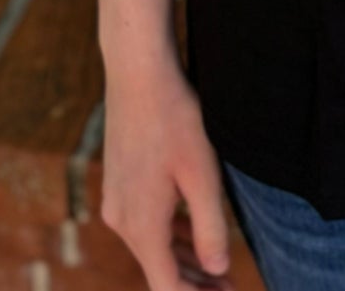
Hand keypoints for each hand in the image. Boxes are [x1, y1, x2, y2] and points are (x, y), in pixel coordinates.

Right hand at [99, 53, 236, 288]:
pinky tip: (193, 232)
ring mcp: (116, 201)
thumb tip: (217, 269)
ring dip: (183, 259)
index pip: (165, 285)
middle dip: (193, 283)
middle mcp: (121, 221)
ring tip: (217, 268)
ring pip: (152, 246)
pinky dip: (170, 235)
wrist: (137, 75)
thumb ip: (210, 227)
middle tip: (228, 287)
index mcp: (141, 225)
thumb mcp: (202, 174)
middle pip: (158, 269)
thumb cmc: (174, 119)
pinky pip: (146, 223)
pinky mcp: (119, 183)